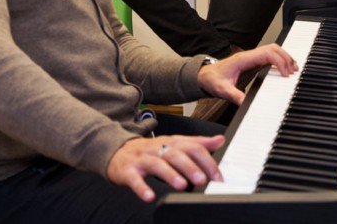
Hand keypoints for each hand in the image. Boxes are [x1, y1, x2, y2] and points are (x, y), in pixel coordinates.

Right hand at [105, 133, 225, 202]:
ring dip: (169, 174)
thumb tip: (220, 140)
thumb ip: (196, 143)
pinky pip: (134, 178)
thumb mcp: (173, 144)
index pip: (191, 147)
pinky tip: (149, 196)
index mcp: (170, 142)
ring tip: (181, 185)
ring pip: (156, 163)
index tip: (218, 177)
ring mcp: (142, 159)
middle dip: (190, 166)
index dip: (206, 161)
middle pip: (175, 153)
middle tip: (202, 180)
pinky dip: (141, 187)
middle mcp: (157, 148)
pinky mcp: (127, 170)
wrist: (116, 151)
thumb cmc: (149, 151)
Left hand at [197, 44, 297, 106]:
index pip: (266, 53)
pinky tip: (283, 69)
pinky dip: (279, 61)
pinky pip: (268, 57)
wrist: (204, 75)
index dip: (279, 61)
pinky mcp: (252, 62)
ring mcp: (250, 58)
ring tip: (293, 69)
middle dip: (285, 57)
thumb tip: (245, 103)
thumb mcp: (222, 89)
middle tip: (293, 71)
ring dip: (283, 57)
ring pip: (272, 50)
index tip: (286, 73)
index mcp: (243, 59)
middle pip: (272, 48)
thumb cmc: (212, 79)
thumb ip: (234, 95)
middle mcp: (248, 56)